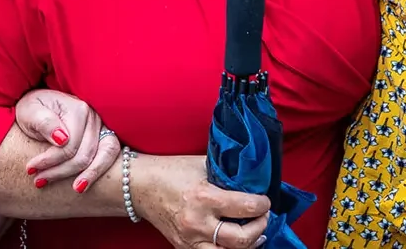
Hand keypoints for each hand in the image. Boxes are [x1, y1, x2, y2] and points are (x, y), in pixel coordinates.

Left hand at [14, 89, 121, 192]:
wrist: (40, 103)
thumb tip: (62, 140)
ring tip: (75, 189)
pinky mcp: (104, 136)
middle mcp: (94, 116)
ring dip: (89, 175)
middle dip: (62, 171)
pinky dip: (99, 170)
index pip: (70, 145)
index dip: (50, 161)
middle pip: (85, 154)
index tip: (30, 169)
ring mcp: (102, 126)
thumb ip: (45, 123)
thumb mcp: (30, 111)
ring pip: (103, 156)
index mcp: (79, 109)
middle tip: (38, 180)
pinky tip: (85, 182)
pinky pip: (109, 155)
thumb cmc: (33, 108)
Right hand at [138, 155, 268, 248]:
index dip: (262, 204)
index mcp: (204, 197)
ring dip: (247, 245)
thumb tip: (251, 177)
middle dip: (260, 227)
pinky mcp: (184, 248)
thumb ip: (226, 172)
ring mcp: (190, 239)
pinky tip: (234, 242)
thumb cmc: (171, 171)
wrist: (140, 186)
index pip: (245, 207)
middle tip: (263, 216)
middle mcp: (198, 222)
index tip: (265, 200)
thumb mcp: (202, 164)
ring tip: (254, 234)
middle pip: (241, 239)